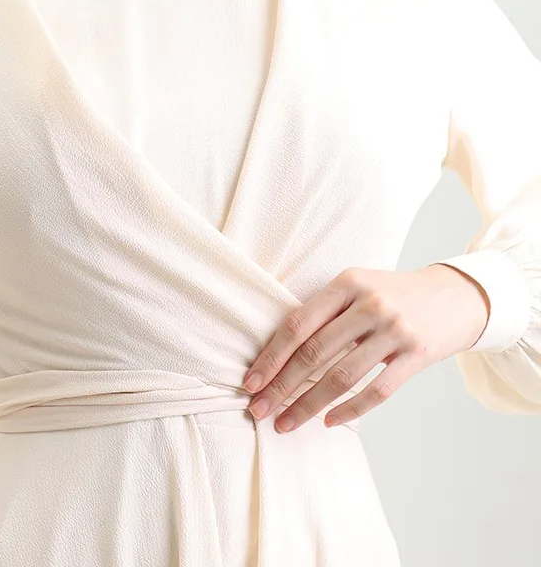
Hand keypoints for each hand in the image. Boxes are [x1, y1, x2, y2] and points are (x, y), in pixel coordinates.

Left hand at [242, 263, 490, 431]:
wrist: (454, 296)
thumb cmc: (393, 295)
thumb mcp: (359, 288)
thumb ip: (326, 311)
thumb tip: (278, 355)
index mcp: (347, 282)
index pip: (299, 323)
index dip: (272, 356)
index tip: (250, 381)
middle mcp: (369, 303)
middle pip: (315, 353)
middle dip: (282, 385)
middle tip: (259, 409)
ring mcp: (395, 329)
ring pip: (341, 376)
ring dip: (308, 405)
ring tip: (286, 423)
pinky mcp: (417, 354)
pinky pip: (377, 391)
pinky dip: (350, 409)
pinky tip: (329, 422)